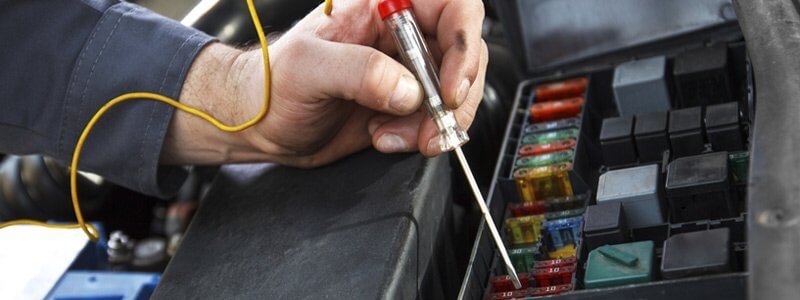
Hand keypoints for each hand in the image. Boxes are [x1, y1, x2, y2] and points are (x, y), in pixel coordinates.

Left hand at [163, 0, 487, 166]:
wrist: (260, 125)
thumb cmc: (271, 84)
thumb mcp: (307, 69)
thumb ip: (358, 71)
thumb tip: (408, 91)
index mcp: (382, 6)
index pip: (451, 6)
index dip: (463, 41)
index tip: (449, 85)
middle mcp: (400, 35)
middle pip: (463, 53)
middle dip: (453, 95)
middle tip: (434, 124)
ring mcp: (404, 71)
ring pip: (454, 91)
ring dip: (435, 123)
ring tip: (392, 136)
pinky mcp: (403, 104)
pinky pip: (435, 119)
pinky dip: (420, 136)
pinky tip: (383, 137)